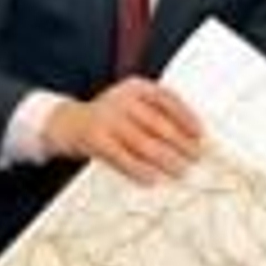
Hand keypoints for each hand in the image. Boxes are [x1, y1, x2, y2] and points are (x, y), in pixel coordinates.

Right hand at [43, 77, 202, 182]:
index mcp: (135, 87)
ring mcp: (107, 119)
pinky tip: (151, 178)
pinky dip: (138, 169)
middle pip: (158, 123)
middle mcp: (121, 99)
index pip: (166, 99)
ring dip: (165, 159)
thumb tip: (187, 139)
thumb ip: (154, 114)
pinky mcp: (95, 139)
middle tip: (195, 157)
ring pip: (143, 142)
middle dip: (180, 143)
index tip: (199, 133)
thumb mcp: (130, 106)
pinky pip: (122, 157)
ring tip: (180, 170)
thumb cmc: (107, 118)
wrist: (66, 123)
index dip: (186, 116)